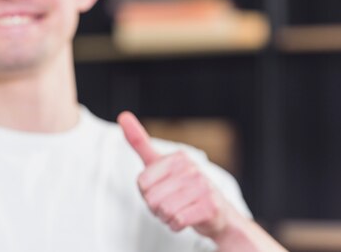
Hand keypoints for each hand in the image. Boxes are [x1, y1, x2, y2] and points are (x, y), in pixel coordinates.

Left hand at [118, 111, 236, 239]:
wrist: (217, 213)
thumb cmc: (183, 187)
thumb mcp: (159, 163)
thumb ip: (140, 142)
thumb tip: (123, 115)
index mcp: (178, 157)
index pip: (142, 183)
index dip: (147, 194)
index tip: (162, 190)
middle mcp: (192, 168)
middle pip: (152, 198)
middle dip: (157, 208)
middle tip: (171, 204)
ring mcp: (203, 186)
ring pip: (164, 210)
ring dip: (166, 217)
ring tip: (179, 211)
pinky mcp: (210, 206)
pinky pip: (178, 220)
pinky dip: (176, 225)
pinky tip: (186, 219)